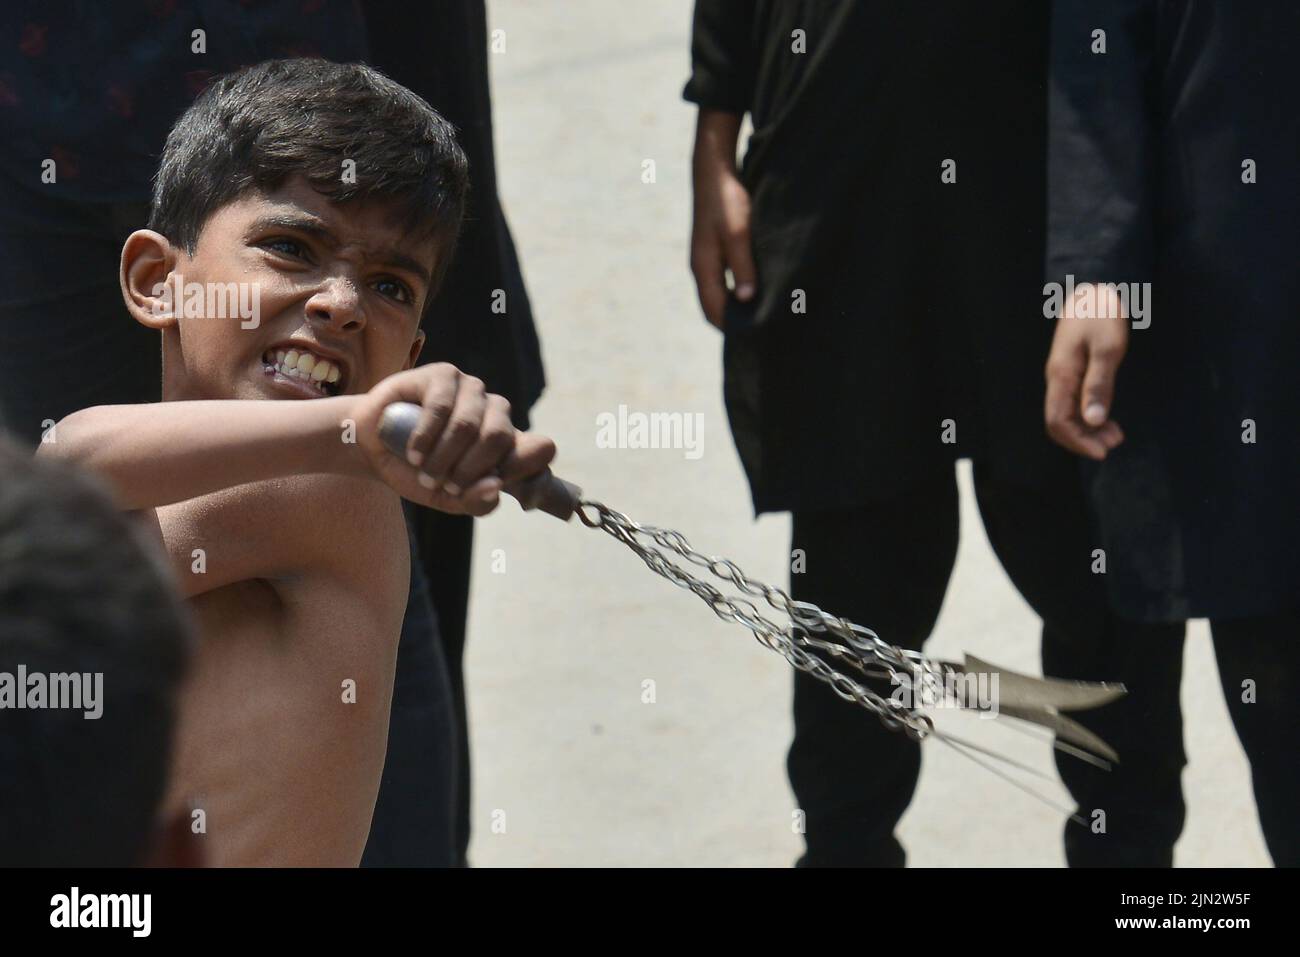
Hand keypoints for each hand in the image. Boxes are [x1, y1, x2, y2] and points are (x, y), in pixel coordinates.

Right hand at [353, 363, 555, 515]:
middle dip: (468, 469)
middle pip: (500, 437)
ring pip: (469, 424)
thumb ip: (476, 501)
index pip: (542, 447)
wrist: (373, 448)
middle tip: (442, 485)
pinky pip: (442, 407)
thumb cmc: (417, 471)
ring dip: (443, 457)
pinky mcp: (444, 375)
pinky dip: (426, 437)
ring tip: (424, 470)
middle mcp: (495, 411)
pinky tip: (413, 452)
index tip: (495, 484)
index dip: (525, 467)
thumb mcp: (448, 499)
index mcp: (507, 441)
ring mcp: (472, 390)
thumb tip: (496, 487)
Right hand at [690, 109, 754, 329]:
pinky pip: (727, 281)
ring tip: (765, 313)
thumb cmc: (727, 201)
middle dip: (736, 321)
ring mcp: (708, 260)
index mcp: (703, 269)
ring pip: (722, 294)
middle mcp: (702, 268)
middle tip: (765, 330)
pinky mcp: (717, 250)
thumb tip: (747, 300)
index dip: (733, 328)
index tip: (757, 337)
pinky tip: (760, 289)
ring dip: (740, 306)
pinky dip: (741, 291)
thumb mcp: (738, 234)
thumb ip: (743, 267)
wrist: (714, 170)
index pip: (714, 311)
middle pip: (716, 307)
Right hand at [1044, 283, 1128, 459]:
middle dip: (1083, 440)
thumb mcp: (1107, 348)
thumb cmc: (1101, 314)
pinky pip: (1073, 403)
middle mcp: (1057, 380)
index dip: (1078, 441)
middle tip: (1113, 445)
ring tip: (1115, 435)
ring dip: (1087, 430)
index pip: (1059, 421)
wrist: (1092, 288)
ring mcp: (1062, 377)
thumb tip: (1093, 421)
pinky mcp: (1072, 373)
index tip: (1103, 451)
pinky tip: (1107, 419)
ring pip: (1066, 415)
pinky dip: (1089, 416)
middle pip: (1059, 423)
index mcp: (1062, 376)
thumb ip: (1099, 385)